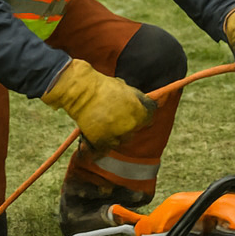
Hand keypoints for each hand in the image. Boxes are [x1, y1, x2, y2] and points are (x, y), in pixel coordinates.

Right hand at [42, 59, 157, 148]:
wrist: (82, 92)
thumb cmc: (105, 88)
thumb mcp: (129, 90)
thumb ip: (141, 100)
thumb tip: (152, 105)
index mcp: (139, 114)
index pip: (148, 120)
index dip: (140, 116)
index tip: (133, 114)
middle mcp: (130, 126)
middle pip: (133, 131)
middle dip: (127, 125)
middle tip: (116, 117)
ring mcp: (115, 135)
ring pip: (121, 140)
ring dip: (116, 135)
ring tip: (107, 124)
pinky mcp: (101, 142)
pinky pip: (106, 147)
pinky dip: (103, 143)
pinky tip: (99, 132)